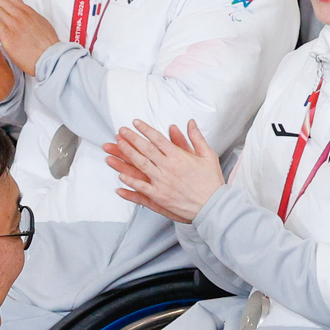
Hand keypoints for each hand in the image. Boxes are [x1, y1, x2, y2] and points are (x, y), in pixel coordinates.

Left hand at [104, 118, 224, 221]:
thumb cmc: (212, 182)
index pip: (157, 139)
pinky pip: (141, 188)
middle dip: (131, 138)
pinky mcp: (159, 197)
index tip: (135, 123)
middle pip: (145, 149)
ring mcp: (161, 183)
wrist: (213, 206)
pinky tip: (120, 177)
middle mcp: (167, 168)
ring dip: (126, 155)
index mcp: (178, 157)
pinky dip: (130, 182)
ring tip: (116, 147)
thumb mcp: (208, 155)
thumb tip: (190, 123)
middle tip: (121, 131)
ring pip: (140, 165)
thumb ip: (196, 138)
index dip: (145, 129)